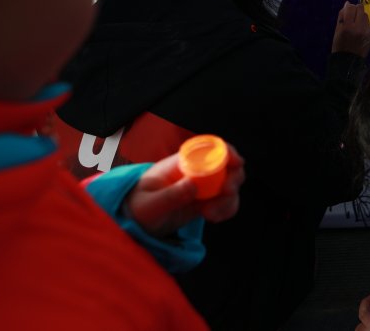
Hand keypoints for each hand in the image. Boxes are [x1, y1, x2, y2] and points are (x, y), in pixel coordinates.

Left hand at [125, 144, 244, 236]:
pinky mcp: (205, 201)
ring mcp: (202, 187)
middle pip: (226, 165)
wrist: (133, 223)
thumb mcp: (149, 204)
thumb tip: (193, 185)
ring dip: (229, 199)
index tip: (236, 163)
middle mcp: (196, 171)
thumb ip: (171, 195)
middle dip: (233, 178)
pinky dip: (226, 209)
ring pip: (229, 185)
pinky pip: (225, 202)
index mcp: (181, 163)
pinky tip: (213, 218)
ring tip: (211, 215)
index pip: (208, 147)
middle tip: (226, 193)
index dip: (226, 151)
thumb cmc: (137, 207)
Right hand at [333, 1, 369, 57]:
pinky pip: (368, 24)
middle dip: (356, 8)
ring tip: (356, 22)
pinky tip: (360, 30)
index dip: (348, 6)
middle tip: (352, 13)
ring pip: (365, 15)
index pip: (350, 8)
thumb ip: (341, 16)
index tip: (347, 8)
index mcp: (347, 26)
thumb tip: (347, 4)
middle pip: (360, 8)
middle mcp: (359, 27)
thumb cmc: (339, 45)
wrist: (348, 60)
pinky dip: (364, 24)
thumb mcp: (337, 30)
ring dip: (361, 16)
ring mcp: (367, 31)